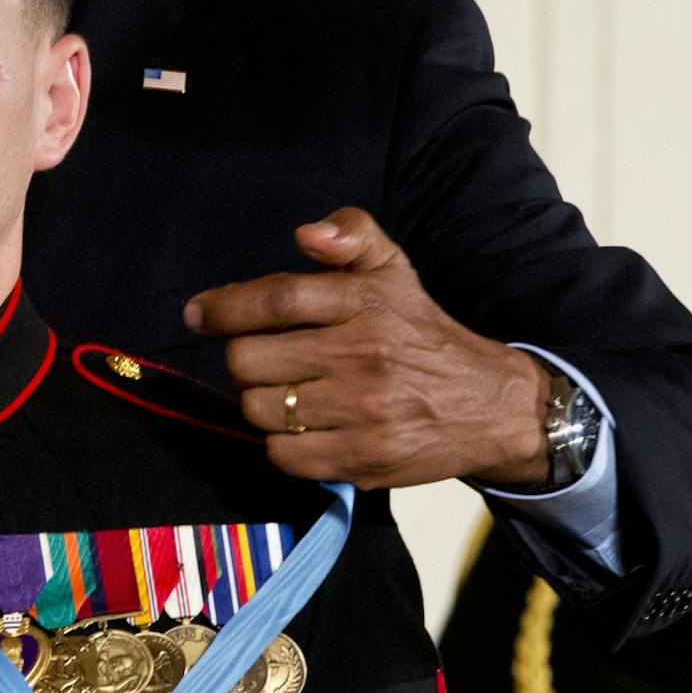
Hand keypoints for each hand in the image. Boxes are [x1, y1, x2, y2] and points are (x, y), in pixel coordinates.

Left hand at [182, 208, 548, 488]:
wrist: (492, 406)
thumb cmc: (423, 333)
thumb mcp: (394, 271)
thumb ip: (351, 235)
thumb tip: (307, 233)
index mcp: (367, 303)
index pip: (278, 299)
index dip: (226, 306)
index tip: (199, 313)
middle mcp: (364, 355)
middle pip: (250, 361)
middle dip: (244, 359)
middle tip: (265, 360)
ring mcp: (364, 412)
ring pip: (259, 409)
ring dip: (261, 402)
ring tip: (290, 393)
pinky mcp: (365, 459)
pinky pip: (284, 456)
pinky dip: (282, 444)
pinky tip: (306, 428)